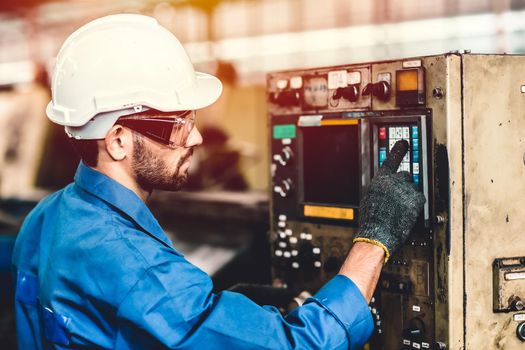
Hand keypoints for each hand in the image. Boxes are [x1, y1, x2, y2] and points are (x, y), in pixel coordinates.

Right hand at [353, 140, 425, 261]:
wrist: (378, 234)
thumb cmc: (372, 221)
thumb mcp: (369, 199)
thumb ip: (380, 189)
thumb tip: (386, 189)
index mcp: (380, 180)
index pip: (391, 160)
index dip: (398, 151)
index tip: (404, 143)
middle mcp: (393, 181)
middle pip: (405, 176)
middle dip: (404, 185)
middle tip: (400, 198)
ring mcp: (406, 190)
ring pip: (413, 188)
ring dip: (409, 196)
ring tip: (401, 210)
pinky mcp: (416, 199)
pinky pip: (419, 199)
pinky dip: (415, 205)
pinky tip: (407, 214)